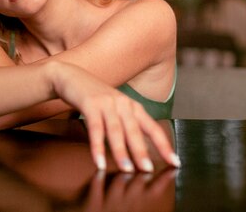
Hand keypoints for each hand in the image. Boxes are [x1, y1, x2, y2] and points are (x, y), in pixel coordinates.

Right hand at [45, 60, 180, 172]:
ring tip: (126, 168)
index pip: (152, 128)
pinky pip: (95, 128)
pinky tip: (99, 160)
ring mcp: (106, 103)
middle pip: (135, 131)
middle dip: (142, 151)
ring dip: (121, 151)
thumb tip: (138, 152)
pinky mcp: (90, 104)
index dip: (164, 145)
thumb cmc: (94, 96)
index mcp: (132, 106)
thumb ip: (126, 125)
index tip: (174, 162)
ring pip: (116, 131)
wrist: (70, 76)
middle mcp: (122, 103)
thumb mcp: (114, 109)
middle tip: (147, 169)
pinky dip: (97, 146)